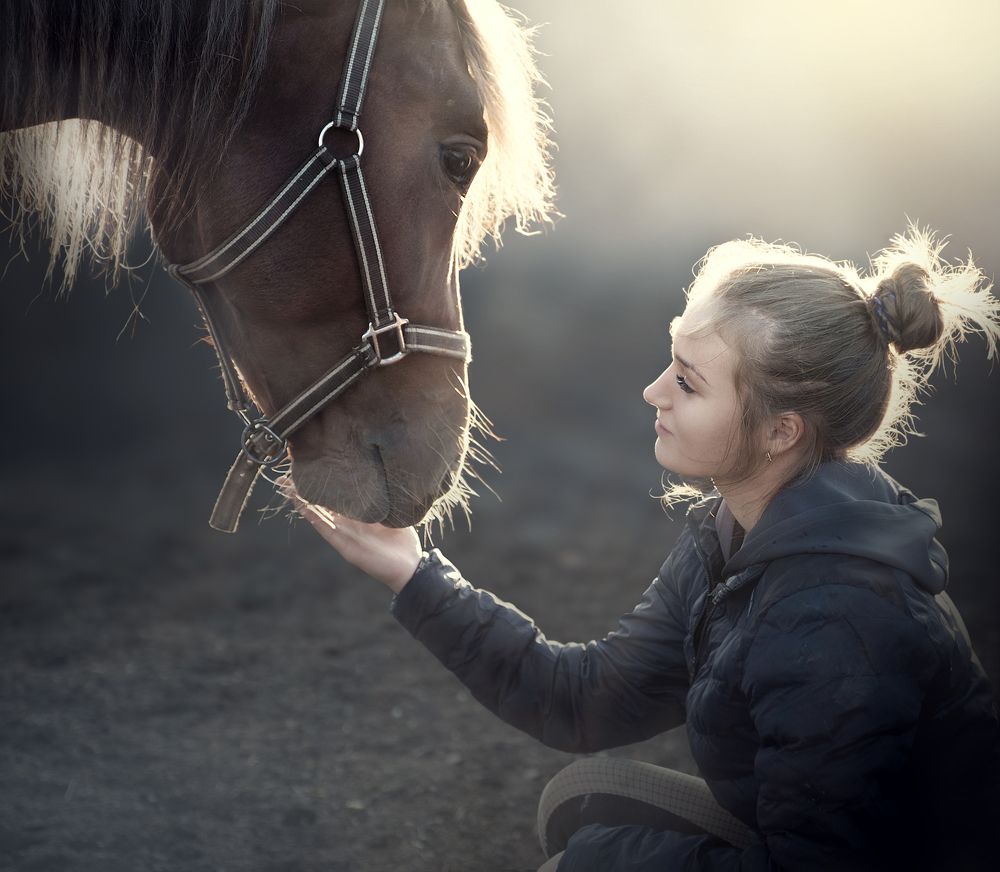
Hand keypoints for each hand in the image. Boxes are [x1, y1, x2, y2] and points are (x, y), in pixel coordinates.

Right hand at [285, 485, 422, 593]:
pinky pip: (323, 528)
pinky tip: (300, 504)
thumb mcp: (394, 514)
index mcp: (359, 515)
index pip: (337, 496)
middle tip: (290, 472)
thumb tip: (385, 474)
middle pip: (321, 503)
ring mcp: (343, 534)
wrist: (409, 567)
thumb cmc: (403, 541)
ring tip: (286, 485)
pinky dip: (311, 516)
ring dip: (301, 500)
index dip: (325, 483)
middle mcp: (347, 523)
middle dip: (306, 488)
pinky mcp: (343, 545)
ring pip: (317, 514)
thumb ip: (386, 498)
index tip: (315, 465)